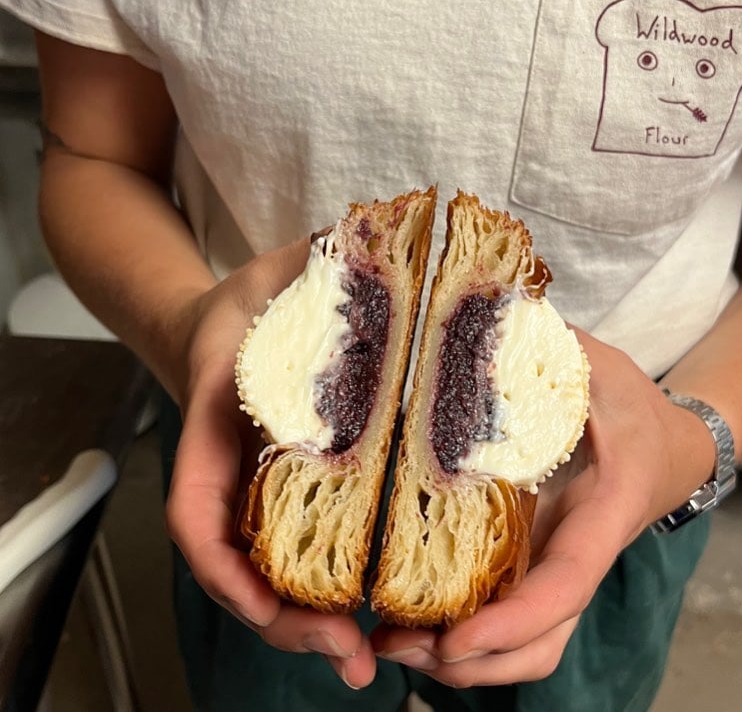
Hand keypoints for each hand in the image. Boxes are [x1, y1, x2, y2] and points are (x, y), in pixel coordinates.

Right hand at [164, 238, 376, 688]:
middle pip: (240, 563)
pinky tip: (377, 607)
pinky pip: (303, 548)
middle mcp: (236, 466)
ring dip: (311, 620)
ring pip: (272, 568)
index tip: (268, 606)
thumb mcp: (289, 266)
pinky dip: (329, 587)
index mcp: (219, 420)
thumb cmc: (258, 295)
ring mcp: (263, 483)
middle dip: (286, 619)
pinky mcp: (296, 486)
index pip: (199, 508)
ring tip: (371, 656)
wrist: (238, 316)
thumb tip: (390, 239)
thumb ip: (330, 254)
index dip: (226, 567)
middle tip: (351, 655)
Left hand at [371, 328, 714, 686]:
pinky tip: (410, 618)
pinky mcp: (537, 563)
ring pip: (523, 642)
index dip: (515, 619)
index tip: (457, 638)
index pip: (567, 582)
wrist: (670, 446)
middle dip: (471, 661)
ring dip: (461, 659)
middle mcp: (578, 554)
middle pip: (539, 641)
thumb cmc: (637, 408)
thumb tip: (482, 318)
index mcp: (603, 513)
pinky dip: (464, 633)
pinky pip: (507, 616)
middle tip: (394, 644)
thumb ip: (549, 347)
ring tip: (387, 641)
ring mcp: (557, 565)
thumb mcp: (599, 366)